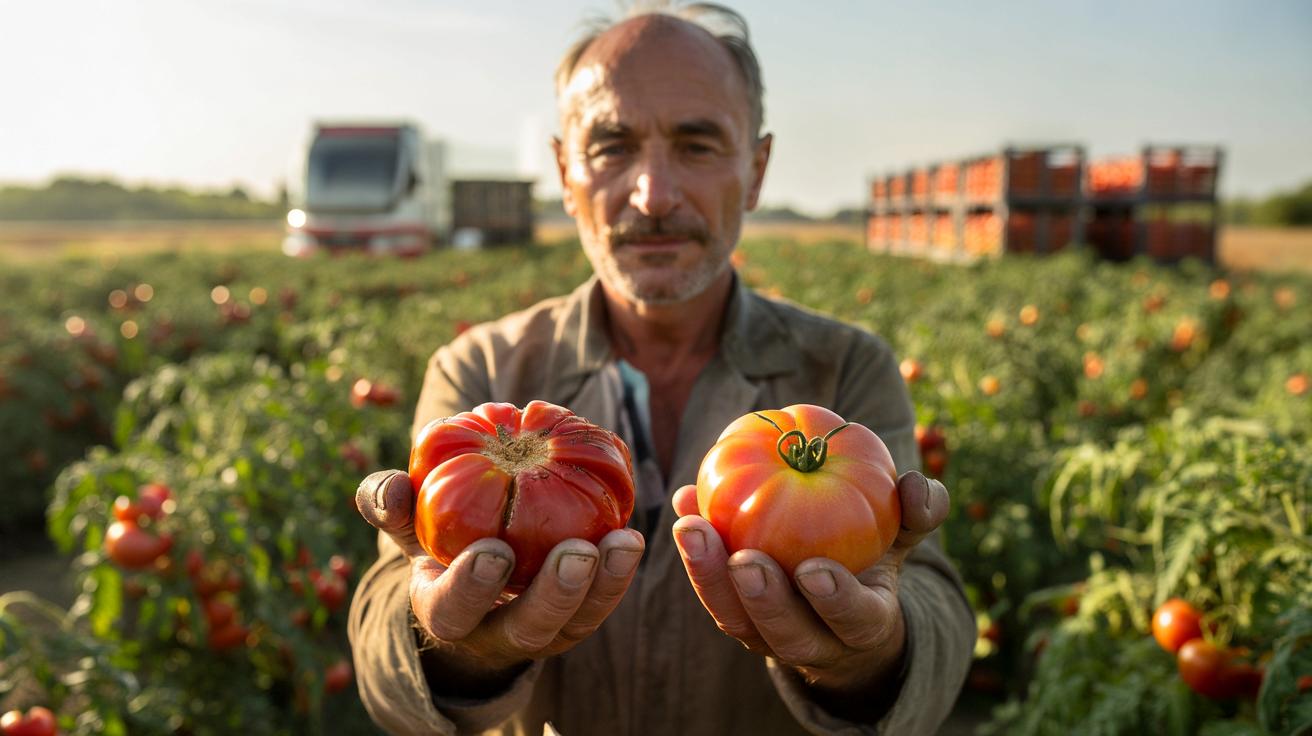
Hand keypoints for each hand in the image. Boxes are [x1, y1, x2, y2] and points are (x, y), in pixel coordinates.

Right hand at [355, 469, 645, 687]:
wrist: (476, 572)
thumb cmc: (438, 537)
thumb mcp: (408, 522)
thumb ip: (390, 504)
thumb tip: (389, 488)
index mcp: (444, 609)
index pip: (453, 610)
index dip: (471, 586)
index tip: (493, 550)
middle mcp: (495, 630)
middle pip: (527, 628)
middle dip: (553, 594)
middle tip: (577, 552)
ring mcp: (542, 630)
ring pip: (576, 622)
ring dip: (604, 584)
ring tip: (624, 541)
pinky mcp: (576, 619)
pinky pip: (602, 604)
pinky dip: (620, 574)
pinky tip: (631, 537)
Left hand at [671, 471, 948, 696]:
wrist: (838, 602)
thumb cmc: (874, 557)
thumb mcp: (902, 536)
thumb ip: (918, 512)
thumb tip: (915, 485)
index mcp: (863, 624)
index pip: (854, 621)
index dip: (835, 600)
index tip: (814, 569)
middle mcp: (813, 642)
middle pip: (784, 634)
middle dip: (762, 599)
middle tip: (744, 558)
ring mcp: (767, 636)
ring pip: (735, 619)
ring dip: (708, 576)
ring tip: (692, 527)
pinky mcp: (734, 616)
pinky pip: (710, 590)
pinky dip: (694, 550)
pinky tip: (684, 501)